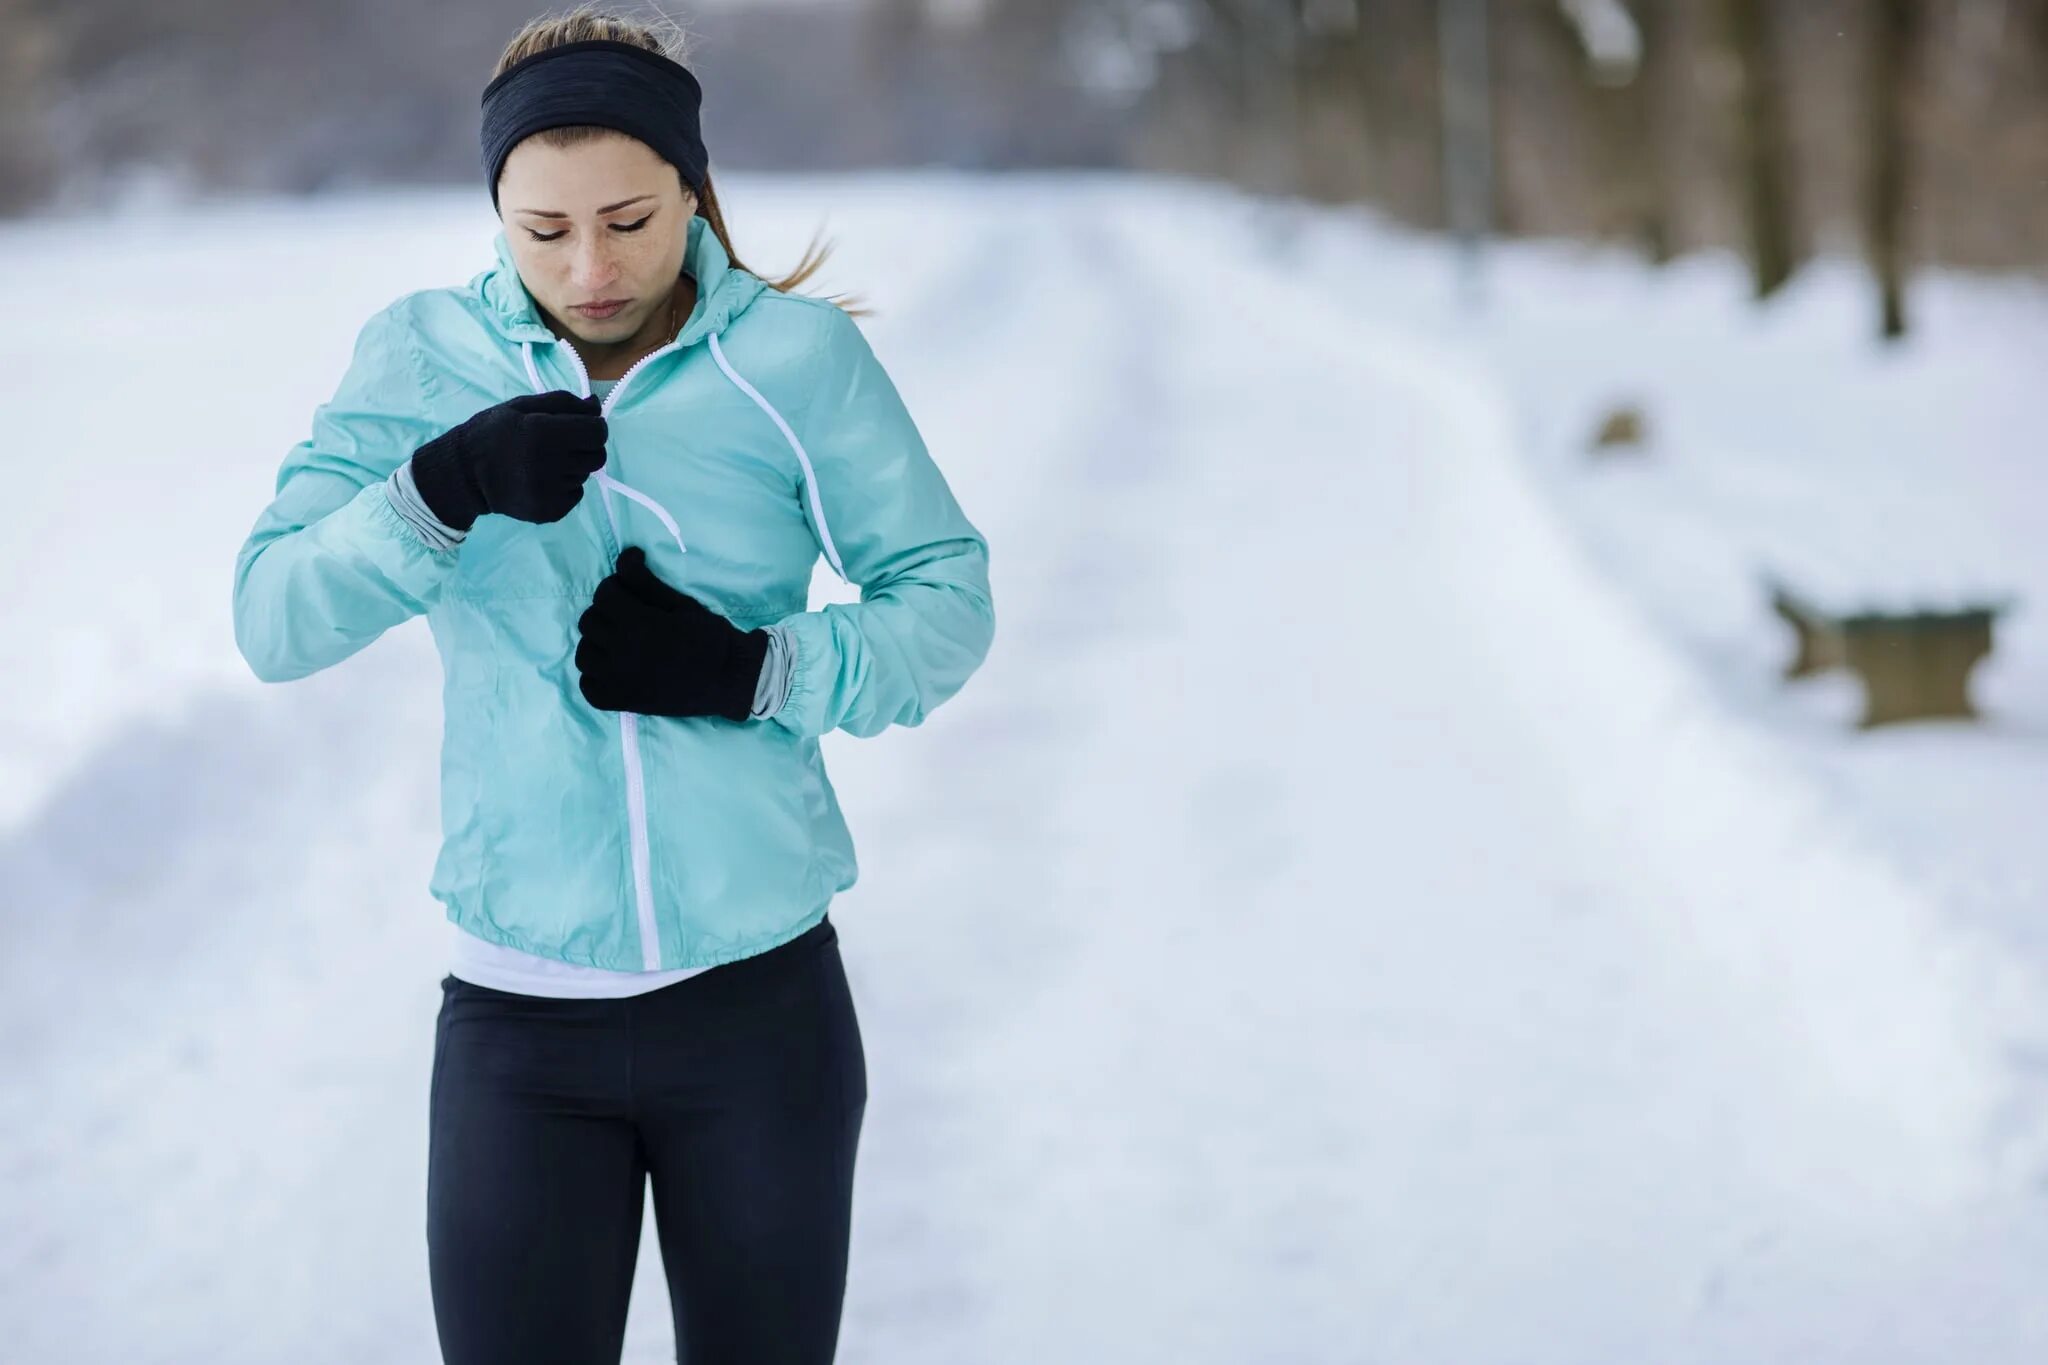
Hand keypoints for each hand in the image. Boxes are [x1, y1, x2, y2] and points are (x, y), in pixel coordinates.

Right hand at [409, 390, 606, 529]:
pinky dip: (565, 487)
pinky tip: (542, 480)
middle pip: (597, 456)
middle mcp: (549, 464)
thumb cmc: (492, 433)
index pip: (598, 432)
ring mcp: (549, 492)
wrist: (464, 475)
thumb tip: (596, 406)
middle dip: (586, 448)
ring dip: (572, 467)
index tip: (582, 427)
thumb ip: (563, 403)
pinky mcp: (549, 512)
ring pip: (585, 476)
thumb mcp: (522, 406)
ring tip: (544, 463)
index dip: (594, 427)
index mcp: (543, 432)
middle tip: (562, 445)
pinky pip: (575, 496)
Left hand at [575, 547, 769, 720]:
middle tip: (627, 617)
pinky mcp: (621, 702)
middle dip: (605, 613)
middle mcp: (622, 652)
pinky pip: (588, 687)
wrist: (729, 680)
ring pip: (583, 654)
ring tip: (618, 644)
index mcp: (638, 624)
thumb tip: (625, 555)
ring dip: (597, 644)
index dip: (614, 588)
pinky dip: (595, 677)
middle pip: (589, 622)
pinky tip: (614, 669)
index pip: (603, 595)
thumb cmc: (709, 638)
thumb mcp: (680, 604)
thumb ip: (646, 582)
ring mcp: (618, 681)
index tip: (629, 593)